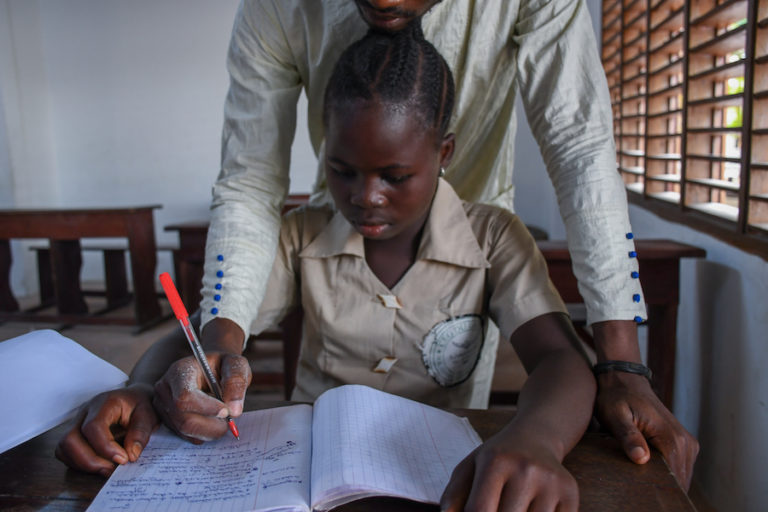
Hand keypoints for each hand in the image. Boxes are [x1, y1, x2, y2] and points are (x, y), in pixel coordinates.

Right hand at [55, 383, 157, 476]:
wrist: (135, 399)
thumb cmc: (141, 406)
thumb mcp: (150, 414)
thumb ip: (141, 433)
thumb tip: (131, 455)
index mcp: (105, 402)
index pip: (93, 426)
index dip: (104, 447)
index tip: (123, 459)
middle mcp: (85, 412)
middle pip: (70, 439)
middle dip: (89, 460)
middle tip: (111, 470)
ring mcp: (77, 422)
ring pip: (63, 447)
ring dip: (82, 464)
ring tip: (106, 469)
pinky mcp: (74, 434)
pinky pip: (65, 452)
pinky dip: (78, 463)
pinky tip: (98, 465)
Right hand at [152, 352, 250, 442]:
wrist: (209, 369)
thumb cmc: (222, 365)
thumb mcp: (235, 364)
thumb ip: (236, 382)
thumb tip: (234, 411)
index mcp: (180, 370)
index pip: (185, 396)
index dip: (207, 408)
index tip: (227, 411)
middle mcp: (165, 389)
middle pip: (184, 419)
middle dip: (211, 426)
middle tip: (230, 421)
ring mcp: (163, 406)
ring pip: (186, 431)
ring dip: (210, 431)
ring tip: (223, 418)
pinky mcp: (167, 420)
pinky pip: (186, 436)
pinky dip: (204, 434)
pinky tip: (212, 421)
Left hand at [440, 432, 578, 511]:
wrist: (536, 436)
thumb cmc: (497, 457)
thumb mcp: (470, 467)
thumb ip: (454, 495)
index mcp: (495, 461)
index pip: (479, 510)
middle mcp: (525, 469)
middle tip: (497, 509)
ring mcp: (551, 481)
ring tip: (514, 507)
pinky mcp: (571, 492)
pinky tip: (532, 510)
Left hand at [595, 371, 698, 489]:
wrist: (624, 380)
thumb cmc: (617, 397)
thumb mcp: (615, 415)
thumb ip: (628, 436)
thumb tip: (641, 458)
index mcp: (672, 438)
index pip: (674, 479)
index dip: (660, 491)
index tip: (644, 498)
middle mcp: (686, 442)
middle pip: (679, 481)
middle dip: (660, 488)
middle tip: (638, 491)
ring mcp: (687, 444)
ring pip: (680, 477)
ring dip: (662, 482)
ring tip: (640, 481)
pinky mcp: (681, 445)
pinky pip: (677, 468)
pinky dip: (664, 474)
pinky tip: (646, 473)